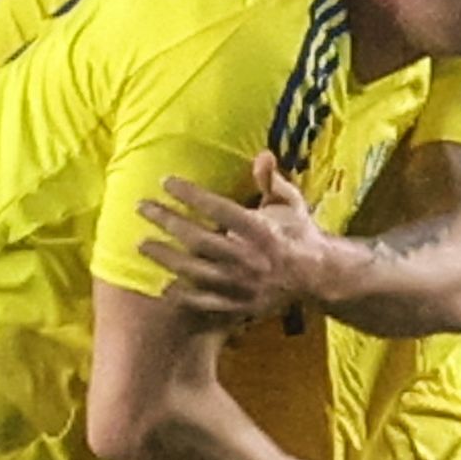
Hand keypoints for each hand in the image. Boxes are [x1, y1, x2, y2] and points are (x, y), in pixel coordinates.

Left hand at [135, 153, 332, 324]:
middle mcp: (251, 258)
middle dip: (168, 221)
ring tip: (142, 244)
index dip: (191, 194)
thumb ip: (272, 180)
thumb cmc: (298, 233)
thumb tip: (262, 154)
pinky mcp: (241, 305)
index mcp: (262, 231)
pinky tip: (164, 285)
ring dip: (167, 257)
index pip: (219, 208)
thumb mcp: (290, 203)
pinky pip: (207, 303)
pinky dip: (185, 296)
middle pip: (200, 239)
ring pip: (197, 271)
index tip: (166, 181)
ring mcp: (244, 285)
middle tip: (142, 207)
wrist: (318, 276)